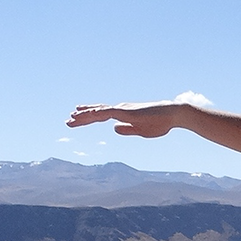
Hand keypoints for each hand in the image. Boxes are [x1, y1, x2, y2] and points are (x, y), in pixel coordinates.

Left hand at [67, 102, 181, 138]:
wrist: (173, 115)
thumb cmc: (160, 122)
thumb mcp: (140, 130)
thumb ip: (126, 130)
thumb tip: (114, 129)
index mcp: (123, 115)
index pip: (101, 116)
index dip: (87, 118)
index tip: (76, 119)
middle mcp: (120, 109)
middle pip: (96, 113)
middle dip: (81, 117)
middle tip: (68, 120)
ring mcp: (122, 109)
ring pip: (99, 112)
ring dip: (84, 115)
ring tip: (71, 117)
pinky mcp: (127, 111)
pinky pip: (108, 112)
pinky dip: (96, 113)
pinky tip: (87, 114)